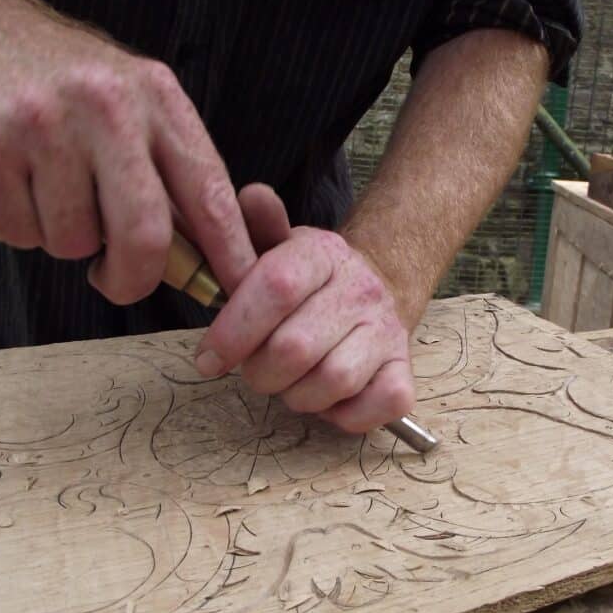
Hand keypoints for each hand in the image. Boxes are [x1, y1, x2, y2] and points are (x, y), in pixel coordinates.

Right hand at [0, 2, 253, 302]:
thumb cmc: (61, 80)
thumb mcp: (132, 101)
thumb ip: (168, 171)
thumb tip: (205, 255)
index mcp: (157, 97)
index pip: (211, 194)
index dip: (230, 256)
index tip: (239, 293)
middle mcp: (105, 107)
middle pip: (144, 237)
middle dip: (133, 278)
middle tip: (116, 279)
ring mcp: (40, 124)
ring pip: (72, 243)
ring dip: (64, 239)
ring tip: (49, 189)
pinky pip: (17, 233)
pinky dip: (18, 226)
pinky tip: (11, 181)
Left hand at [195, 188, 415, 433]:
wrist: (379, 286)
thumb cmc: (312, 279)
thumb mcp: (279, 247)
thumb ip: (256, 229)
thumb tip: (252, 196)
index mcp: (324, 254)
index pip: (276, 287)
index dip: (233, 330)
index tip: (208, 358)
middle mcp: (361, 291)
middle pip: (294, 348)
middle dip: (259, 371)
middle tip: (254, 369)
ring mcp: (387, 333)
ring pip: (331, 382)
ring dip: (297, 395)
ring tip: (290, 382)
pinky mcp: (404, 371)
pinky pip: (376, 408)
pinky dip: (343, 416)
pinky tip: (327, 400)